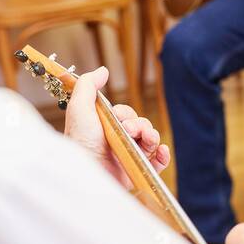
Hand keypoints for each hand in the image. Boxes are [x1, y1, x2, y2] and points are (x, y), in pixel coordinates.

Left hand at [64, 66, 170, 189]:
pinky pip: (158, 162)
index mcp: (106, 128)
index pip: (127, 115)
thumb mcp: (79, 108)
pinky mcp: (138, 172)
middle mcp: (118, 142)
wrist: (86, 173)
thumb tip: (103, 70)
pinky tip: (160, 151)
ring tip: (145, 142)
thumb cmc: (80, 141)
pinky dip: (163, 155)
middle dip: (140, 125)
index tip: (118, 119)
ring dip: (153, 137)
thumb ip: (88, 85)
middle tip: (129, 132)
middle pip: (142, 125)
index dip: (126, 114)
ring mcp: (129, 157)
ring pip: (152, 141)